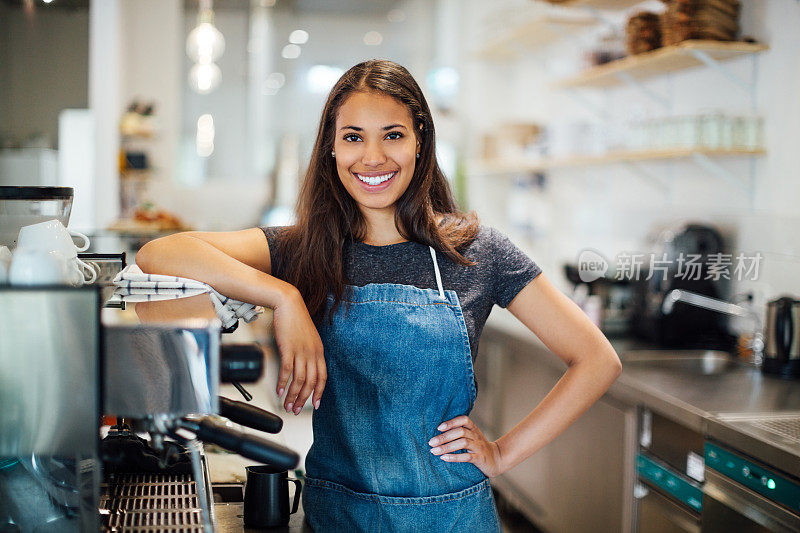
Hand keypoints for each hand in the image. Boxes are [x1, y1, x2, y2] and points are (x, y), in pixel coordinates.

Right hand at [272, 287, 326, 414]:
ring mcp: (301, 351)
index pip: (322, 377)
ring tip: (286, 405)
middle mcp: (312, 353)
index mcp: (319, 351)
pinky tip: (279, 391)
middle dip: (303, 399)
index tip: (315, 404)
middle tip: (295, 409)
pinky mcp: (288, 348)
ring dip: (292, 395)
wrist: (289, 303)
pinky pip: (287, 371)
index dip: (318, 392)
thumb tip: (304, 366)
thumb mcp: (308, 338)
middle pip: (310, 382)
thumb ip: (308, 352)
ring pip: (299, 380)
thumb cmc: (296, 320)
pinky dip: (283, 383)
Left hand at [428, 416, 504, 476]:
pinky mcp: (480, 458)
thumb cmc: (478, 447)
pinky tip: (444, 458)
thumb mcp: (472, 437)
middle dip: (444, 437)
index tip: (439, 428)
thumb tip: (438, 432)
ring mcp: (479, 447)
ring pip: (463, 443)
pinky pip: (467, 457)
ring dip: (447, 447)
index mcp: (474, 429)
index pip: (464, 420)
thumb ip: (460, 433)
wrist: (497, 460)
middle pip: (460, 432)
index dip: (451, 422)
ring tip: (434, 451)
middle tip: (431, 442)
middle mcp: (476, 436)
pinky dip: (454, 457)